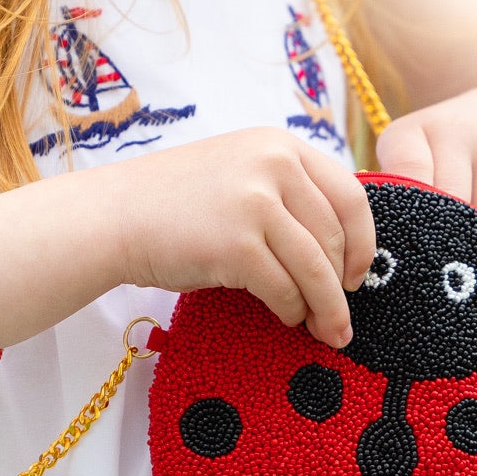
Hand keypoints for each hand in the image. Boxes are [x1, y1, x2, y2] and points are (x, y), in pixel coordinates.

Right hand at [109, 128, 376, 348]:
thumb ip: (286, 191)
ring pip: (316, 268)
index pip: (350, 196)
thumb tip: (339, 247)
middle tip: (341, 316)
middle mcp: (274, 165)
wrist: (114, 216)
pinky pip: (285, 289)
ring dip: (326, 307)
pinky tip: (287, 317)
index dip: (363, 242)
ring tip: (327, 330)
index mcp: (280, 145)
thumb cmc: (174, 204)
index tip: (358, 274)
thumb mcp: (239, 172)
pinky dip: (292, 310)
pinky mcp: (237, 244)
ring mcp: (256, 203)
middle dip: (344, 285)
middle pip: (336, 237)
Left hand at [375, 84, 476, 251]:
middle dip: (441, 244)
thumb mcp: (413, 154)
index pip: (406, 177)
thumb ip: (392, 192)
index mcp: (412, 133)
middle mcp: (455, 133)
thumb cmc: (445, 153)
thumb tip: (374, 250)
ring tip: (468, 267)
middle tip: (435, 275)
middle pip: (449, 206)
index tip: (403, 252)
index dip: (405, 219)